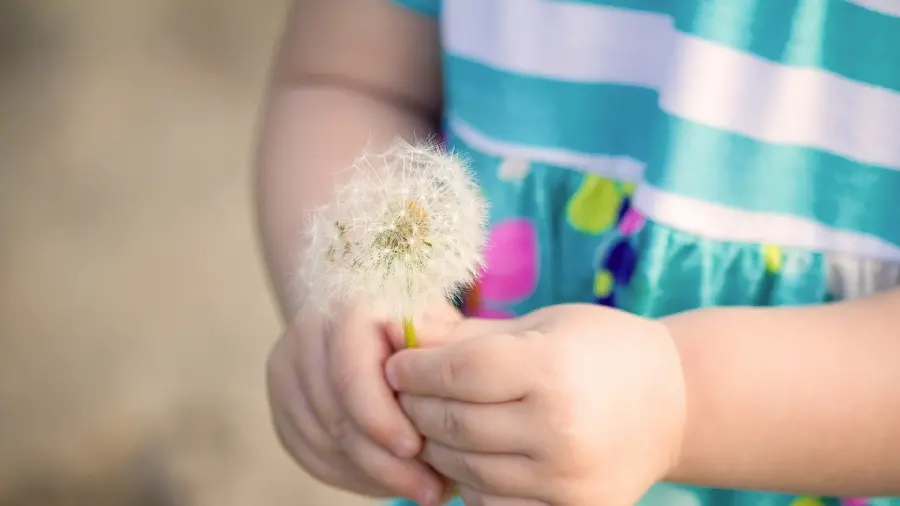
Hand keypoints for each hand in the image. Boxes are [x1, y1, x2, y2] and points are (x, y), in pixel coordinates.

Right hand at [266, 301, 461, 504]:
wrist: (366, 310)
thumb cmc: (417, 321)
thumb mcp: (439, 324)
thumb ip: (442, 354)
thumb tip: (452, 396)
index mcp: (350, 308)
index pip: (351, 374)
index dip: (381, 419)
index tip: (416, 450)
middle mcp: (309, 333)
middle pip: (336, 416)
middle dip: (384, 462)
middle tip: (429, 490)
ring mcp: (288, 368)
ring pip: (322, 441)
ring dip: (370, 474)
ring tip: (417, 487)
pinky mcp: (283, 402)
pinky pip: (310, 453)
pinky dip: (350, 474)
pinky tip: (385, 480)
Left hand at [385, 303, 686, 505]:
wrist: (675, 403)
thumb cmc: (602, 349)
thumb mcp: (542, 325)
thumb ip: (470, 334)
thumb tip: (404, 331)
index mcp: (552, 368)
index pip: (458, 372)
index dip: (415, 370)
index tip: (397, 366)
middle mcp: (560, 427)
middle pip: (454, 424)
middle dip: (415, 408)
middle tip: (403, 395)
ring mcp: (567, 478)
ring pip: (465, 470)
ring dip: (436, 448)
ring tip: (431, 425)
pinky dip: (471, 484)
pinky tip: (470, 458)